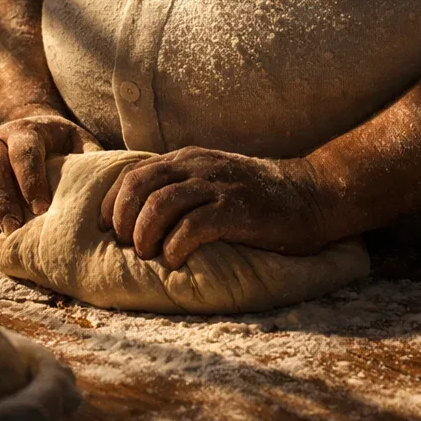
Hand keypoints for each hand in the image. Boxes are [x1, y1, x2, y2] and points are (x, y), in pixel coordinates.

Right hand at [0, 106, 99, 255]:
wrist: (23, 128)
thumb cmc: (57, 143)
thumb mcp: (76, 141)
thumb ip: (89, 157)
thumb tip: (112, 184)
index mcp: (25, 132)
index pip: (24, 153)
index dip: (31, 180)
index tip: (41, 209)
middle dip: (1, 201)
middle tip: (14, 232)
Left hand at [100, 147, 336, 269]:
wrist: (311, 195)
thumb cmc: (259, 197)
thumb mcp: (214, 181)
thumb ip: (182, 187)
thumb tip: (140, 216)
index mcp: (188, 160)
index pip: (133, 174)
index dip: (112, 203)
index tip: (108, 229)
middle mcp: (198, 167)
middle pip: (139, 186)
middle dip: (123, 219)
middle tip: (129, 246)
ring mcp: (217, 186)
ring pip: (160, 204)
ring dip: (146, 234)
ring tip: (150, 255)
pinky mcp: (236, 209)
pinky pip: (193, 225)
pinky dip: (176, 246)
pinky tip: (177, 260)